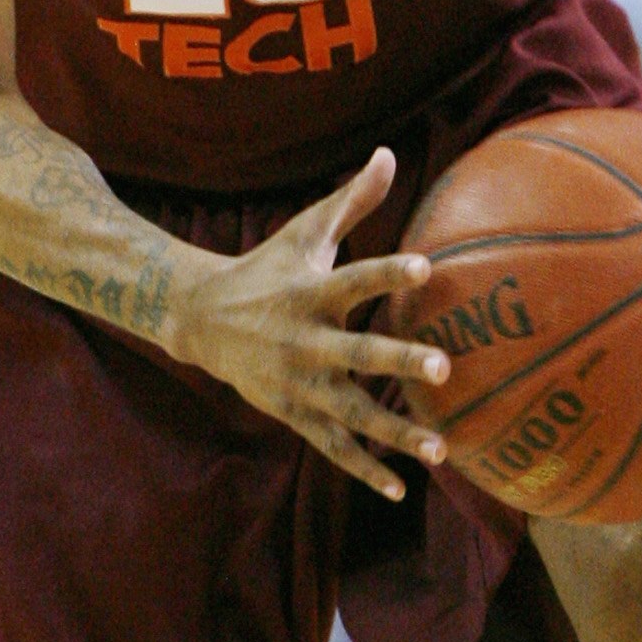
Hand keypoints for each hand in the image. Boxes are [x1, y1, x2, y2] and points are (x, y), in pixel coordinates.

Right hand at [171, 147, 451, 501]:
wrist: (199, 319)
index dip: (388, 273)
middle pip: (357, 353)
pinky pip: (333, 445)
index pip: (355, 278)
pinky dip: (365, 469)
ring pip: (352, 412)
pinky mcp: (293, 413)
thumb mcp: (304, 233)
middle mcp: (305, 340)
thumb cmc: (267, 270)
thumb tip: (388, 153)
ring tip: (441, 448)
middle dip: (398, 361)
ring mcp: (298, 383)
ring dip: (395, 433)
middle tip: (442, 366)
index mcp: (311, 292)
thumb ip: (351, 201)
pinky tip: (402, 488)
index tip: (425, 267)